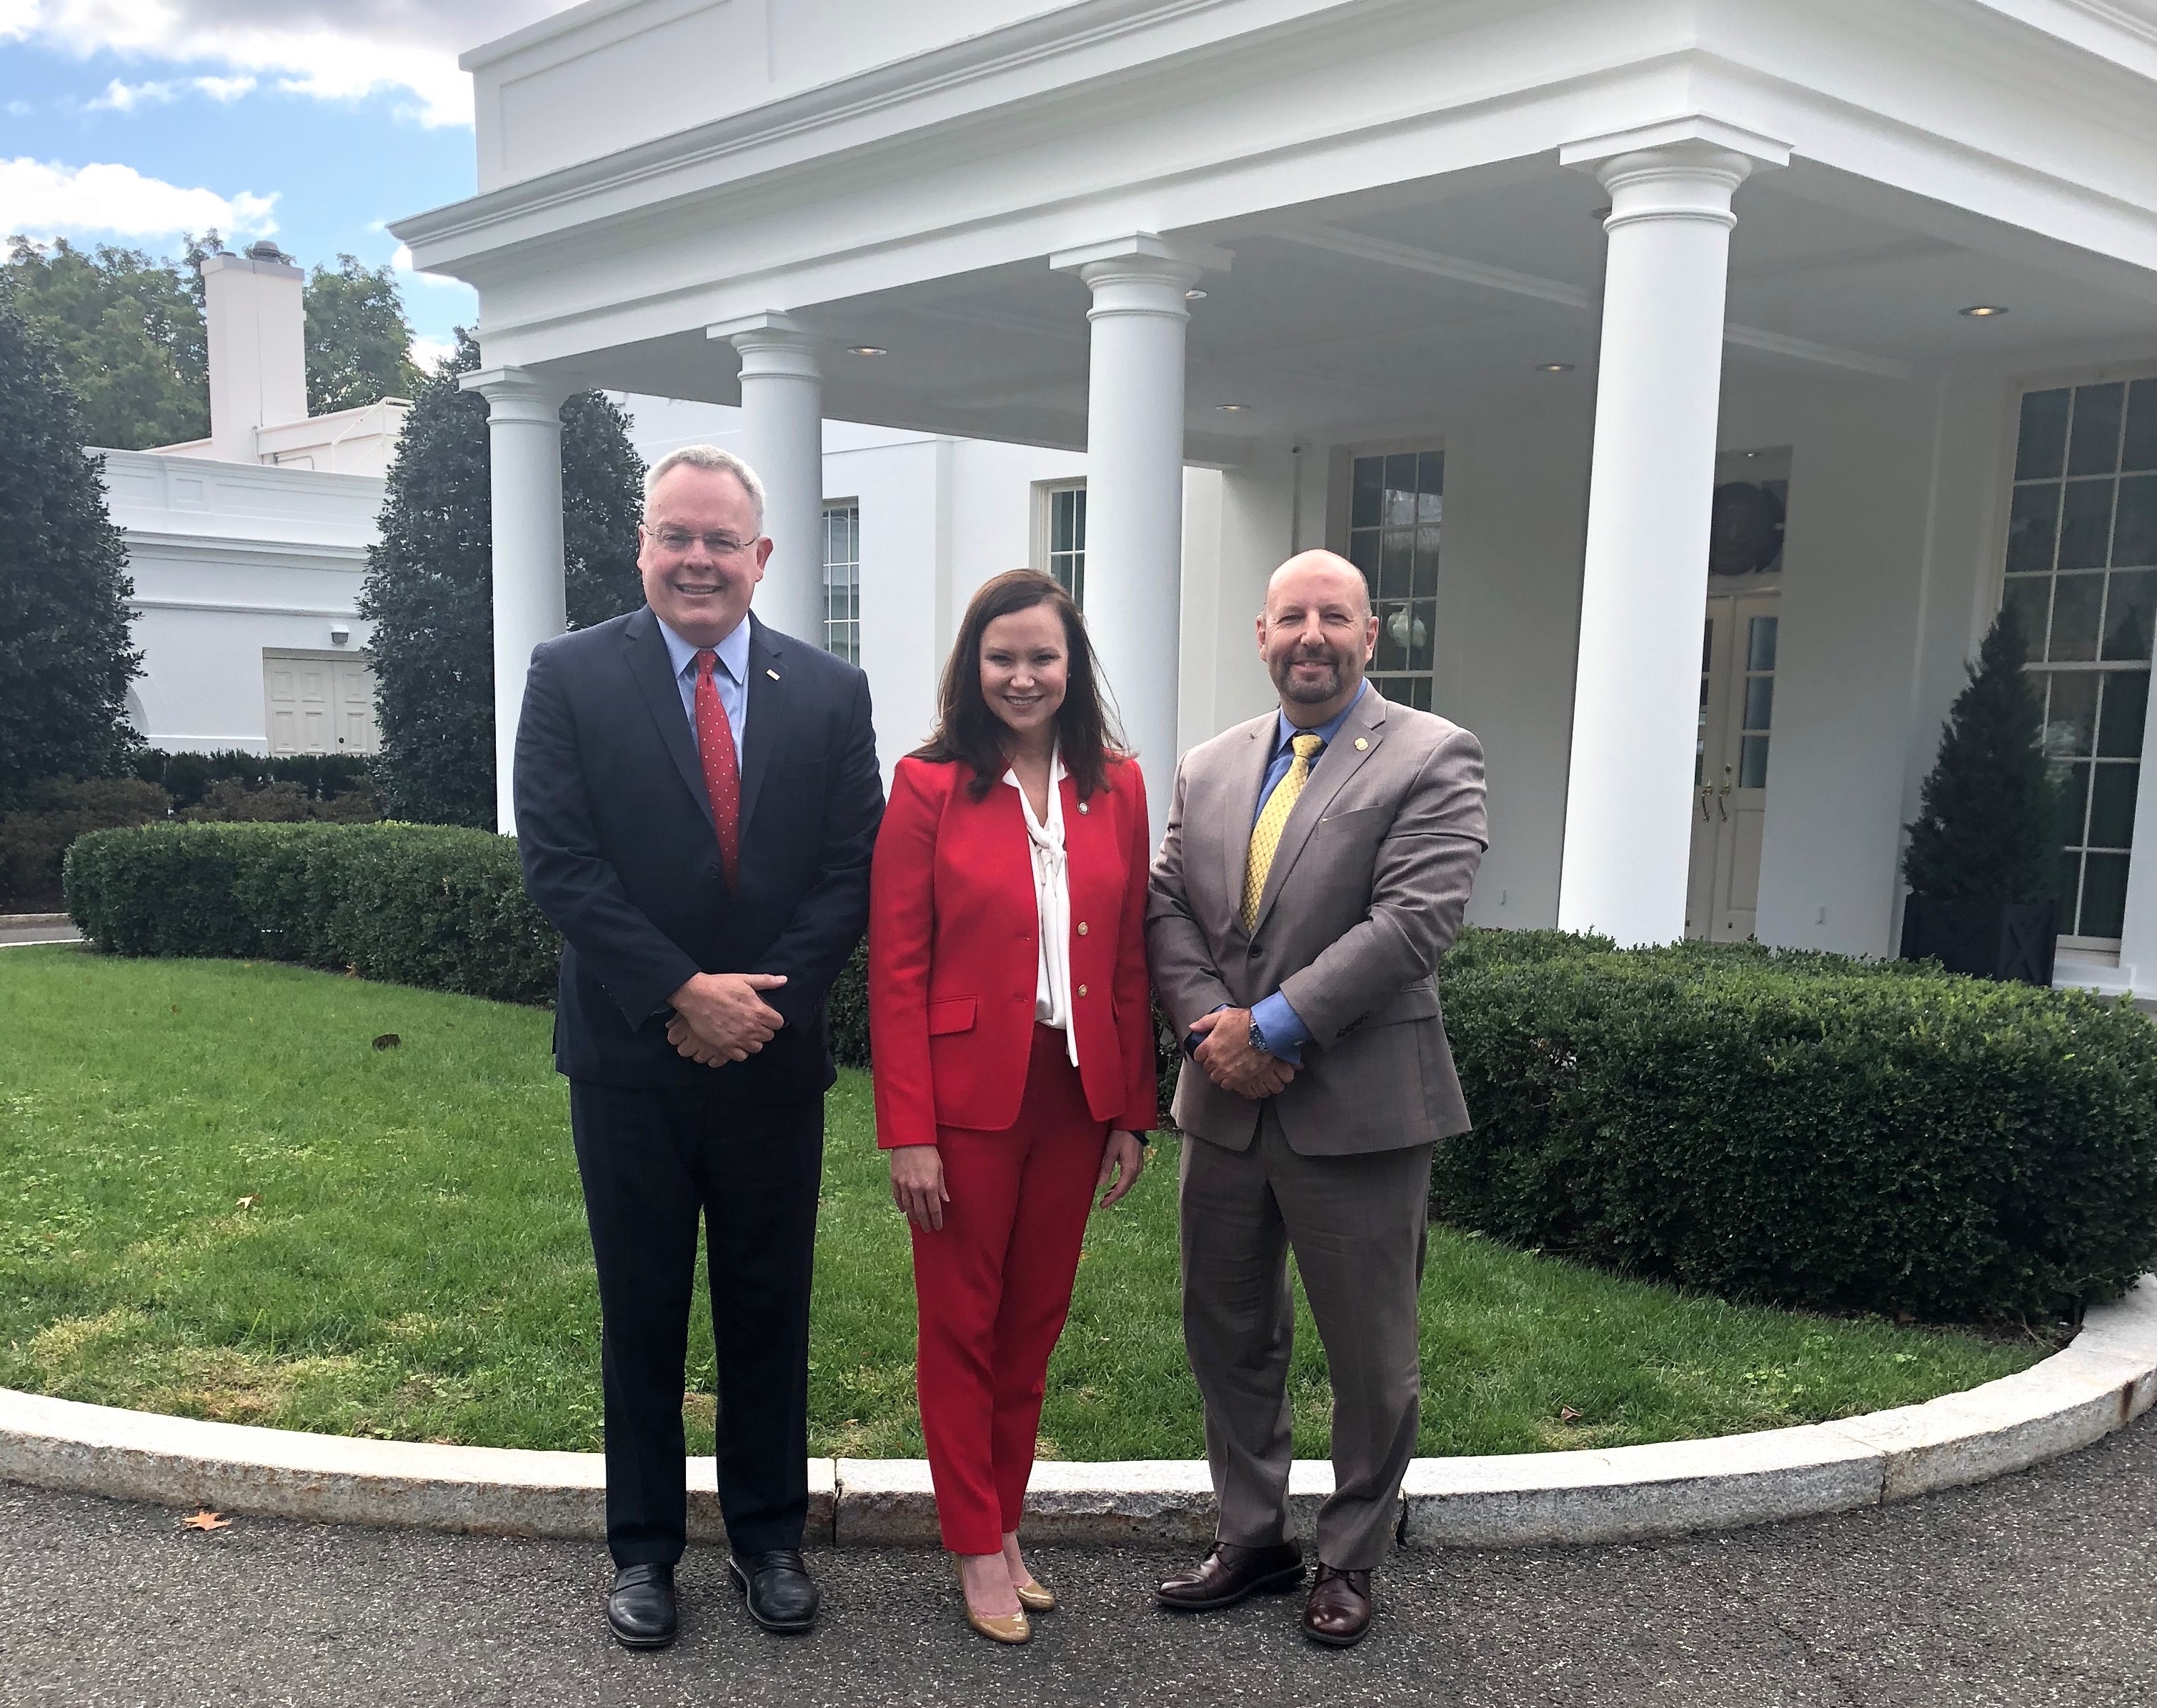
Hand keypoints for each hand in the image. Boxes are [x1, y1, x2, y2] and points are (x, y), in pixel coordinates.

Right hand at [666, 971, 787, 1063]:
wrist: (695, 996)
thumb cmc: (719, 986)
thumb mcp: (745, 979)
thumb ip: (766, 981)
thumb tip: (784, 980)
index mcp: (759, 1011)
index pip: (778, 1023)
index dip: (773, 1019)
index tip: (766, 1016)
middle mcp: (752, 1027)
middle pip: (768, 1036)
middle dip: (763, 1030)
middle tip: (753, 1023)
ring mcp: (739, 1039)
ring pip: (756, 1048)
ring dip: (753, 1041)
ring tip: (744, 1032)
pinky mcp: (725, 1046)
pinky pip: (741, 1056)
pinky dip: (740, 1051)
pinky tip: (735, 1041)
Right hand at [890, 1145, 948, 1231]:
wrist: (910, 1138)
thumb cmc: (928, 1151)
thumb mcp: (940, 1168)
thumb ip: (941, 1186)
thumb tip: (945, 1201)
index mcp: (930, 1185)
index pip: (934, 1209)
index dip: (937, 1220)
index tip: (938, 1227)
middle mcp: (916, 1188)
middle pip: (921, 1211)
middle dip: (925, 1222)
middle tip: (927, 1229)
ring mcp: (904, 1184)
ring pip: (908, 1207)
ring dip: (913, 1216)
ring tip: (916, 1222)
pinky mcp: (895, 1180)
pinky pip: (897, 1197)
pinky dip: (901, 1205)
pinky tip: (904, 1211)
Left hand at [1096, 1130, 1145, 1209]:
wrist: (1132, 1124)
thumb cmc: (1121, 1135)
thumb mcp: (1110, 1151)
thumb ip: (1106, 1168)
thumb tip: (1100, 1185)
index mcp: (1130, 1169)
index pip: (1120, 1189)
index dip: (1111, 1199)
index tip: (1102, 1206)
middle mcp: (1136, 1170)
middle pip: (1125, 1189)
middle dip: (1114, 1197)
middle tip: (1103, 1203)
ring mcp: (1138, 1166)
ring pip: (1128, 1184)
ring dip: (1118, 1191)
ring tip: (1106, 1196)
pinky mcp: (1137, 1163)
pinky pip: (1130, 1178)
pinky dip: (1122, 1184)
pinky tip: (1115, 1185)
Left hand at [1190, 1007, 1296, 1099]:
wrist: (1263, 1032)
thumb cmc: (1245, 1022)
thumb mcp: (1223, 1016)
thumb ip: (1205, 1022)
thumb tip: (1193, 1027)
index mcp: (1209, 1044)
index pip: (1198, 1055)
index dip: (1202, 1054)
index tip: (1207, 1053)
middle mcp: (1214, 1058)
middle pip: (1206, 1067)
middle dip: (1211, 1064)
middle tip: (1219, 1060)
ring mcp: (1225, 1069)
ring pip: (1215, 1077)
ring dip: (1218, 1074)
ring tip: (1225, 1069)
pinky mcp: (1237, 1077)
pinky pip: (1226, 1085)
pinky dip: (1227, 1082)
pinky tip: (1232, 1076)